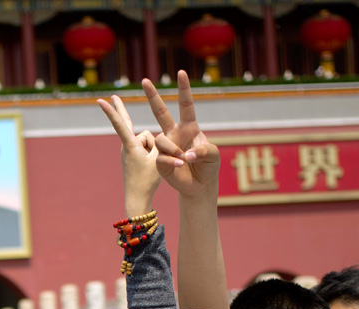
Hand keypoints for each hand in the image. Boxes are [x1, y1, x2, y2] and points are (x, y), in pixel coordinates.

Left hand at [97, 94, 160, 217]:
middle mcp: (126, 146)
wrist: (137, 197)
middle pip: (125, 124)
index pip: (120, 125)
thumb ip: (162, 145)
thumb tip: (160, 137)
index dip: (112, 112)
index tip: (101, 101)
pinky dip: (149, 151)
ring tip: (150, 164)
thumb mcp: (160, 161)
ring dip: (152, 148)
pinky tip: (149, 160)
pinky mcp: (130, 155)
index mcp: (131, 147)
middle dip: (119, 108)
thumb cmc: (148, 181)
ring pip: (145, 139)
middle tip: (112, 94)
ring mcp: (128, 150)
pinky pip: (144, 146)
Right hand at [141, 71, 219, 197]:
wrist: (200, 185)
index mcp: (189, 127)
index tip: (181, 73)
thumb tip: (185, 155)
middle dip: (152, 96)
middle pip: (161, 112)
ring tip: (184, 160)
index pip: (186, 105)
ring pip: (161, 139)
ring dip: (174, 150)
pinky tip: (181, 165)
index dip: (184, 89)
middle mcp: (175, 134)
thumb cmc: (209, 166)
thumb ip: (203, 151)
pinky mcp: (160, 161)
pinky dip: (171, 161)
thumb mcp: (214, 156)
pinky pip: (160, 157)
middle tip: (144, 80)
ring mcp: (166, 146)